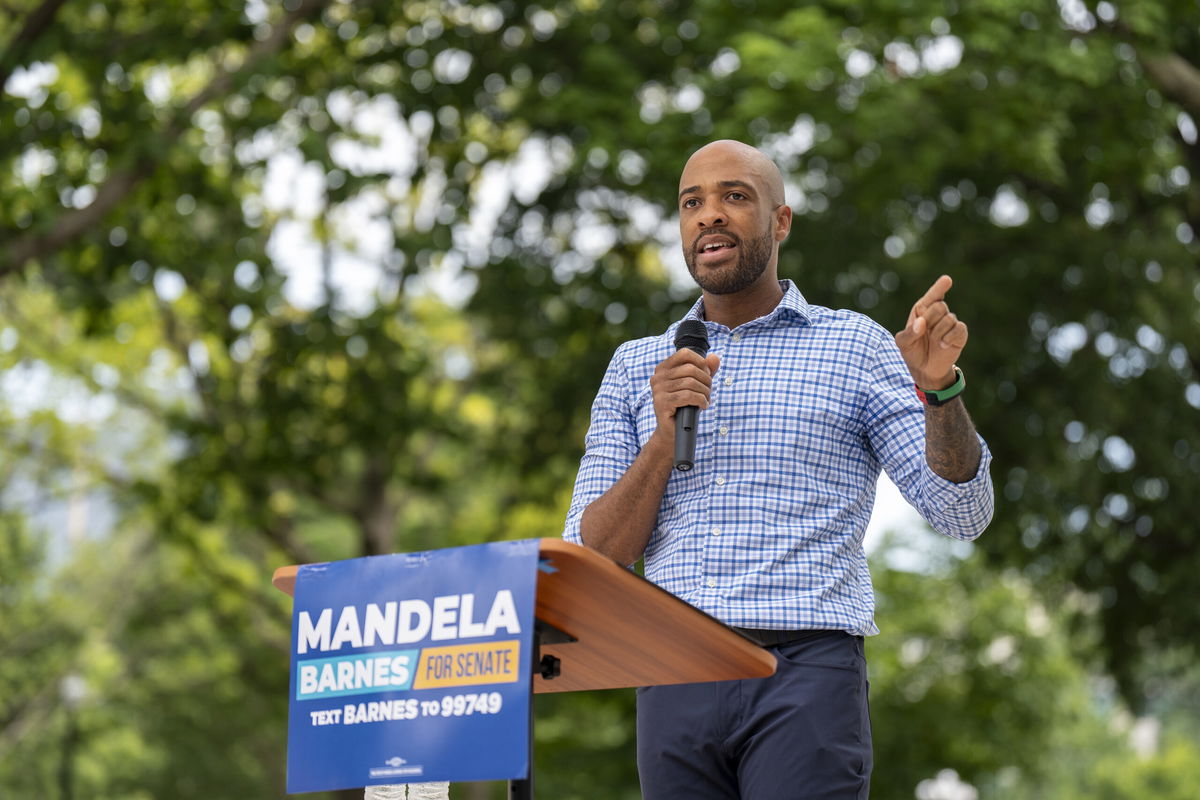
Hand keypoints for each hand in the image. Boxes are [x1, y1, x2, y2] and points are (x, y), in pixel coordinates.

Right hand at [649, 349, 721, 439]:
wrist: (673, 430)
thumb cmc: (684, 405)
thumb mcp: (697, 385)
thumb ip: (706, 370)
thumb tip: (714, 358)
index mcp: (663, 368)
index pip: (684, 353)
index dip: (700, 362)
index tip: (707, 374)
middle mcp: (658, 377)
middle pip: (690, 369)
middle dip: (706, 380)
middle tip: (708, 391)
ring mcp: (658, 390)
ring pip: (691, 383)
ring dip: (705, 392)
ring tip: (706, 400)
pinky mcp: (662, 403)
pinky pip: (688, 396)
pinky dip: (700, 400)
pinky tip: (703, 405)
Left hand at [895, 274, 967, 388]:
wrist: (925, 369)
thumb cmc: (912, 352)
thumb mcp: (903, 343)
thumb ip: (909, 332)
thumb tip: (921, 323)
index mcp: (922, 310)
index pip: (932, 295)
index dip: (939, 287)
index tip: (947, 280)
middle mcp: (937, 313)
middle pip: (939, 306)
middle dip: (931, 320)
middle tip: (925, 332)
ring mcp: (950, 323)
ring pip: (949, 318)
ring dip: (938, 332)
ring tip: (934, 342)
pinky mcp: (960, 333)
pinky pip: (959, 328)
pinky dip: (950, 336)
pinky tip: (943, 345)